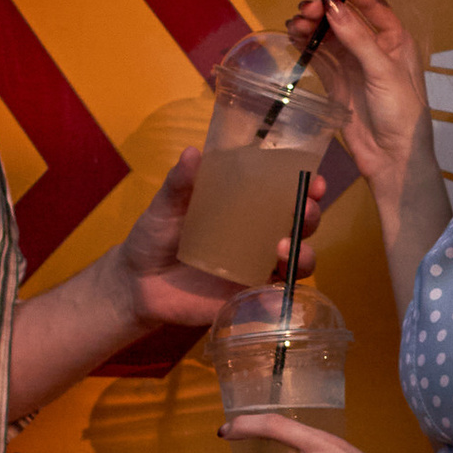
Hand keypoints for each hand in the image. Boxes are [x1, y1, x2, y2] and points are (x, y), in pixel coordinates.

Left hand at [112, 147, 321, 330]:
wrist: (137, 283)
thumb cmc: (155, 236)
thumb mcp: (165, 207)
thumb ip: (179, 184)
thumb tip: (192, 153)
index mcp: (246, 208)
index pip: (284, 194)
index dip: (306, 187)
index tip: (315, 181)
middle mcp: (259, 236)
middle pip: (300, 226)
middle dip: (311, 217)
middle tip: (305, 210)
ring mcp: (256, 268)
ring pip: (296, 262)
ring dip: (302, 255)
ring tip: (285, 249)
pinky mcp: (246, 297)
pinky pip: (272, 299)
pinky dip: (280, 299)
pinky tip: (276, 295)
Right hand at [284, 0, 427, 191]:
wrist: (393, 158)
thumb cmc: (401, 113)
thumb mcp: (383, 71)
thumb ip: (357, 38)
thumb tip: (331, 5)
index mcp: (395, 39)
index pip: (369, 3)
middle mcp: (374, 47)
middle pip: (344, 17)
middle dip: (323, 9)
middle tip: (304, 10)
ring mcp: (354, 65)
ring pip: (329, 36)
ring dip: (312, 26)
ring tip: (295, 24)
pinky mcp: (338, 82)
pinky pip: (319, 57)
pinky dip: (306, 45)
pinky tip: (294, 37)